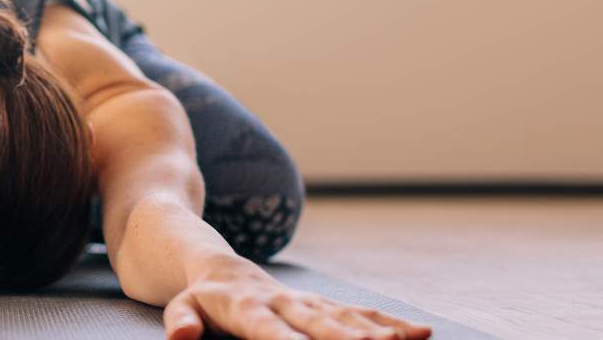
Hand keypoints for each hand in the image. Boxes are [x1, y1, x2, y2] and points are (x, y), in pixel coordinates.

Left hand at [164, 261, 431, 339]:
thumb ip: (182, 321)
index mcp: (250, 309)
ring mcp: (311, 303)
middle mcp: (287, 303)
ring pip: (350, 318)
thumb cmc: (201, 300)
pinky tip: (421, 333)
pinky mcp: (326, 306)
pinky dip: (392, 323)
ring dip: (381, 332)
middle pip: (322, 325)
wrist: (222, 269)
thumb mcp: (181, 307)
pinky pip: (363, 314)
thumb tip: (181, 335)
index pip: (272, 331)